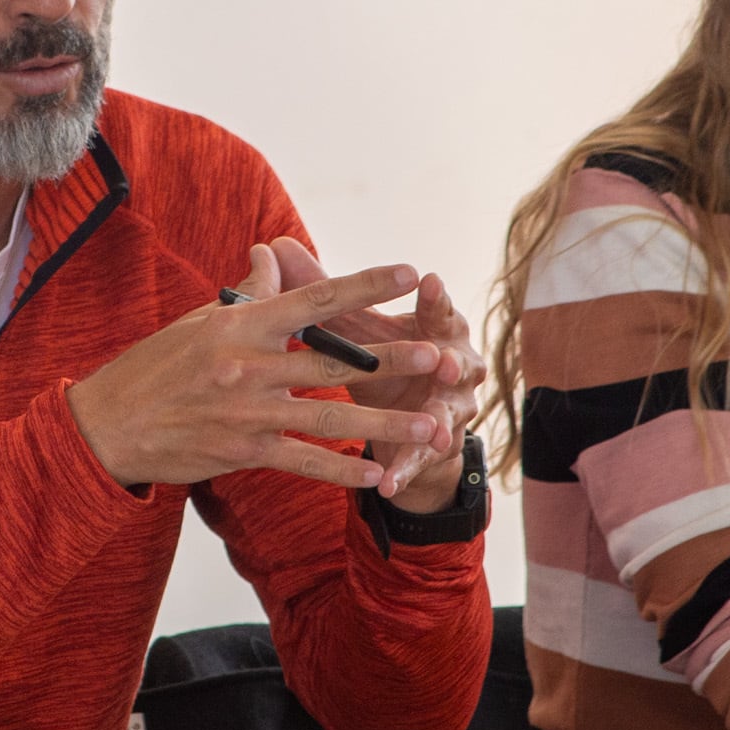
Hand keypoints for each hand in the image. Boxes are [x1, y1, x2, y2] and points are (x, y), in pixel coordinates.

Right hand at [65, 251, 450, 490]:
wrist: (110, 425)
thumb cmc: (155, 366)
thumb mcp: (200, 320)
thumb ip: (247, 294)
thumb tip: (273, 254)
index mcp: (241, 324)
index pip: (314, 298)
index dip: (365, 285)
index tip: (409, 272)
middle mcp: (250, 366)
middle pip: (334, 361)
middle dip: (391, 359)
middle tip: (440, 356)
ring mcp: (249, 412)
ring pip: (331, 416)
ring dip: (386, 423)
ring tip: (433, 427)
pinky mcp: (245, 452)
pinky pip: (305, 462)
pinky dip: (342, 470)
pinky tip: (377, 473)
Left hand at [256, 238, 484, 510]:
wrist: (405, 415)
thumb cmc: (377, 353)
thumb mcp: (352, 323)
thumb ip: (316, 288)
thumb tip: (274, 245)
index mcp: (434, 328)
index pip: (436, 308)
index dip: (432, 297)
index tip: (427, 279)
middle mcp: (452, 365)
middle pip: (455, 361)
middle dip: (448, 361)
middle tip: (442, 360)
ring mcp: (447, 409)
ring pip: (445, 416)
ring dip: (438, 423)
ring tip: (434, 429)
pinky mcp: (431, 449)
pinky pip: (418, 462)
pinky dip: (404, 470)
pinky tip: (387, 484)